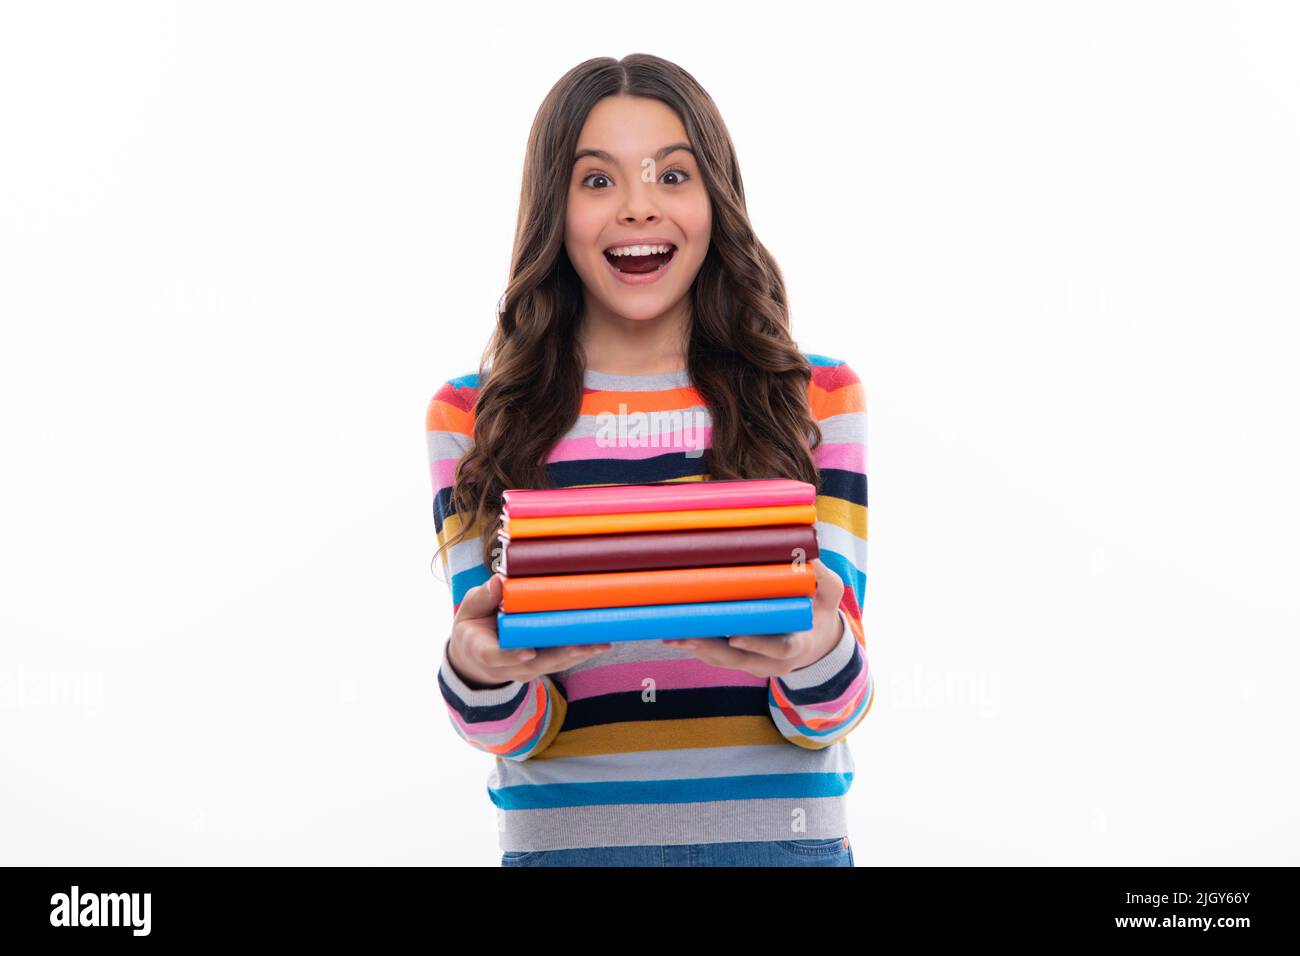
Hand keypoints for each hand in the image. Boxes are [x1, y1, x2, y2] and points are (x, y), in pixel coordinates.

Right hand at [447, 573, 614, 688]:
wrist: (475, 657)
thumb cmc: (473, 626)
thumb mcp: (469, 610)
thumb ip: (483, 598)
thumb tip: (498, 581)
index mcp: (483, 651)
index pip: (496, 656)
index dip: (512, 655)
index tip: (528, 652)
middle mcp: (506, 667)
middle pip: (535, 664)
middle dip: (559, 655)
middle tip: (582, 645)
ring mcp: (525, 670)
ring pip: (553, 665)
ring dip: (578, 655)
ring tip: (600, 643)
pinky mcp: (541, 668)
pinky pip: (561, 663)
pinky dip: (580, 654)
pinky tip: (600, 643)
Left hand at [663, 558, 845, 677]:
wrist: (817, 640)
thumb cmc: (822, 609)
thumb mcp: (830, 592)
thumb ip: (822, 577)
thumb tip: (806, 553)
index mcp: (799, 645)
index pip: (780, 649)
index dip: (758, 644)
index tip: (736, 636)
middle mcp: (775, 662)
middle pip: (740, 660)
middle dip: (711, 649)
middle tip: (686, 636)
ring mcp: (757, 666)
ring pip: (724, 661)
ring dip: (697, 649)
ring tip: (672, 635)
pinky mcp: (742, 662)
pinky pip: (717, 658)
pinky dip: (698, 647)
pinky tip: (675, 635)